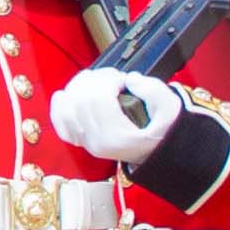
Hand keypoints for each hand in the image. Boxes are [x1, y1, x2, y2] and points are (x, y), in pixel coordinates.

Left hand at [51, 67, 181, 163]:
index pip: (98, 98)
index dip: (108, 79)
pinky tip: (65, 95)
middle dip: (95, 79)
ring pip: (66, 108)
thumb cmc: (164, 133)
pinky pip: (60, 123)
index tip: (124, 78)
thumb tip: (130, 79)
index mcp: (117, 137)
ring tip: (96, 82)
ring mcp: (87, 142)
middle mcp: (97, 142)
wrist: (158, 152)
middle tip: (112, 78)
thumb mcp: (170, 109)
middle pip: (80, 100)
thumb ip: (153, 90)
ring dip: (78, 86)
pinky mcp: (82, 140)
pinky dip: (60, 106)